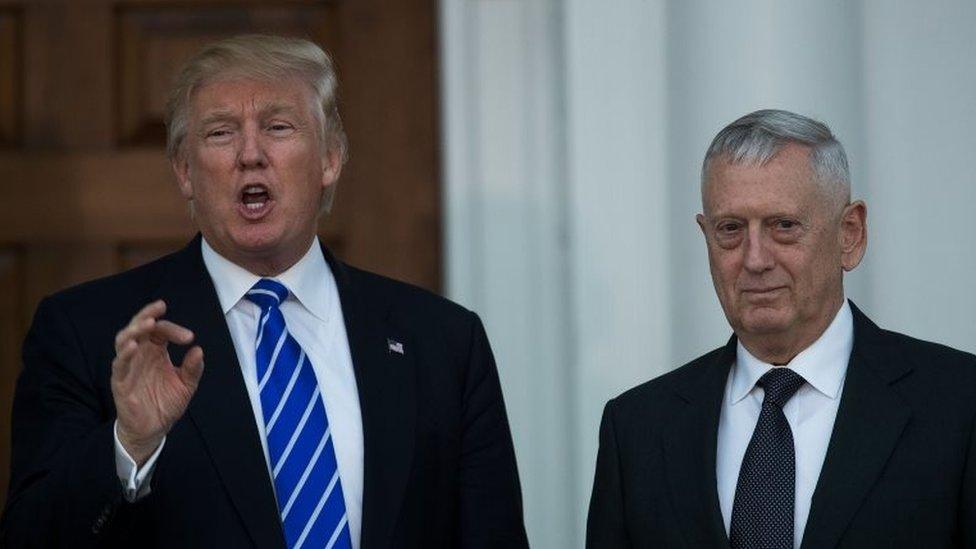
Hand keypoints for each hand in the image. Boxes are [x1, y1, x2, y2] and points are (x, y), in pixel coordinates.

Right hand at [111, 300, 203, 466]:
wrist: (153, 429)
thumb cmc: (166, 403)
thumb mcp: (186, 385)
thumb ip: (193, 368)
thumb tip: (199, 350)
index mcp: (156, 351)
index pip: (160, 331)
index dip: (173, 329)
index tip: (189, 337)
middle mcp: (141, 354)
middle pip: (138, 327)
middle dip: (147, 315)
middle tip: (159, 307)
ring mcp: (128, 366)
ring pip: (124, 340)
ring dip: (134, 329)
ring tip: (147, 323)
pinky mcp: (120, 382)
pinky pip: (119, 365)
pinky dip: (124, 354)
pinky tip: (133, 346)